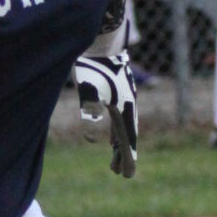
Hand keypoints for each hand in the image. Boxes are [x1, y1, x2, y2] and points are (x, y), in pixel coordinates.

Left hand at [74, 49, 137, 177]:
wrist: (102, 40)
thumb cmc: (92, 66)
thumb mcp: (88, 91)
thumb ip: (90, 114)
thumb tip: (92, 140)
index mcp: (123, 108)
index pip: (127, 139)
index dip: (127, 158)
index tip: (127, 176)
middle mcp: (128, 105)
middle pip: (127, 136)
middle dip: (124, 155)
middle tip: (120, 173)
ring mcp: (125, 98)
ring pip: (124, 128)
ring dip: (120, 145)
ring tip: (115, 159)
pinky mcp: (118, 93)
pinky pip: (120, 119)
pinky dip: (117, 132)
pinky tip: (111, 139)